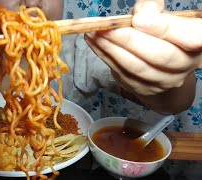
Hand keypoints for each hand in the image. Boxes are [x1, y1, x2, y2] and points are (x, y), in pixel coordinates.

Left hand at [84, 0, 201, 95]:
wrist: (161, 66)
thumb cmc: (161, 34)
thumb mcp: (162, 16)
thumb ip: (152, 10)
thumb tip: (140, 15)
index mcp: (196, 42)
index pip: (191, 37)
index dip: (165, 29)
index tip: (138, 20)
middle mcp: (185, 65)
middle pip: (161, 56)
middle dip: (129, 40)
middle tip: (106, 28)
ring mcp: (165, 81)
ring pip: (137, 67)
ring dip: (111, 49)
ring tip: (93, 34)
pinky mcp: (144, 89)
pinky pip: (122, 74)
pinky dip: (105, 57)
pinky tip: (94, 43)